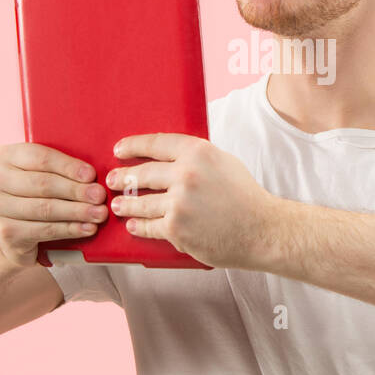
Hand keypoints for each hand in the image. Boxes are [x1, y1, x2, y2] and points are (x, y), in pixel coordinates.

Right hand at [0, 142, 109, 267]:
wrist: (9, 228)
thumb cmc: (30, 194)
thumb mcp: (37, 173)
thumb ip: (57, 168)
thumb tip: (91, 175)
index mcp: (3, 156)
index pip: (40, 157)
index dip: (68, 166)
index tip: (91, 175)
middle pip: (43, 184)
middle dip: (76, 190)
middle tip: (100, 196)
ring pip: (45, 208)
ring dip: (77, 211)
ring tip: (99, 213)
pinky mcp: (6, 233)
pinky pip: (45, 229)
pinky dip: (69, 229)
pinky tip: (86, 228)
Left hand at [106, 134, 281, 270]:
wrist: (262, 230)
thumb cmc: (245, 196)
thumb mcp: (223, 162)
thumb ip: (196, 157)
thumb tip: (168, 155)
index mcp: (198, 152)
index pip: (155, 143)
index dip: (132, 146)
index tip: (119, 150)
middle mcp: (185, 174)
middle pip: (142, 174)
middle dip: (122, 177)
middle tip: (112, 180)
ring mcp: (179, 203)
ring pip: (140, 202)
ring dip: (125, 204)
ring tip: (117, 205)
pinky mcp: (176, 229)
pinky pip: (149, 226)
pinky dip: (139, 226)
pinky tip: (133, 225)